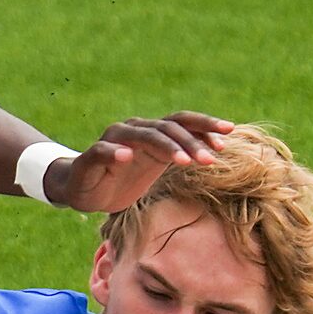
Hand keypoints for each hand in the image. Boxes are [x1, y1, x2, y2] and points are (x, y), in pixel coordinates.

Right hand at [48, 112, 231, 211]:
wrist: (83, 191)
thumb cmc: (122, 180)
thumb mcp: (154, 168)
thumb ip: (176, 155)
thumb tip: (214, 151)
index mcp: (152, 133)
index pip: (182, 122)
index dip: (205, 125)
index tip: (229, 132)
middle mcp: (134, 130)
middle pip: (168, 127)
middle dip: (192, 142)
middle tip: (211, 159)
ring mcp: (112, 141)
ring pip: (143, 136)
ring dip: (166, 146)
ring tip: (184, 161)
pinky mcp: (91, 157)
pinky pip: (103, 151)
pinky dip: (114, 152)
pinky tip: (126, 157)